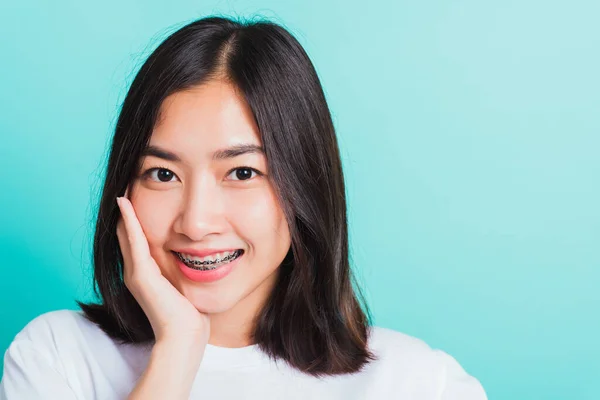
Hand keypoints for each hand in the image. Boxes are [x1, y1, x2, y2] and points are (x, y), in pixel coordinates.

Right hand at [116, 189, 209, 344]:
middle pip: (126, 234)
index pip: (136, 239)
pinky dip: (128, 221)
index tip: (139, 194)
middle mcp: (135, 271)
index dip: (135, 218)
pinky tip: (125, 203)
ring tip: (123, 188)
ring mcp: (135, 273)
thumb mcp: (184, 284)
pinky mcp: (140, 275)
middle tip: (127, 184)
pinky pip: (133, 241)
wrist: (185, 336)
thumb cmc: (190, 314)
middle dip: (127, 212)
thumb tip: (197, 253)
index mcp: (145, 273)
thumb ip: (182, 269)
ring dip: (124, 211)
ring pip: (125, 234)